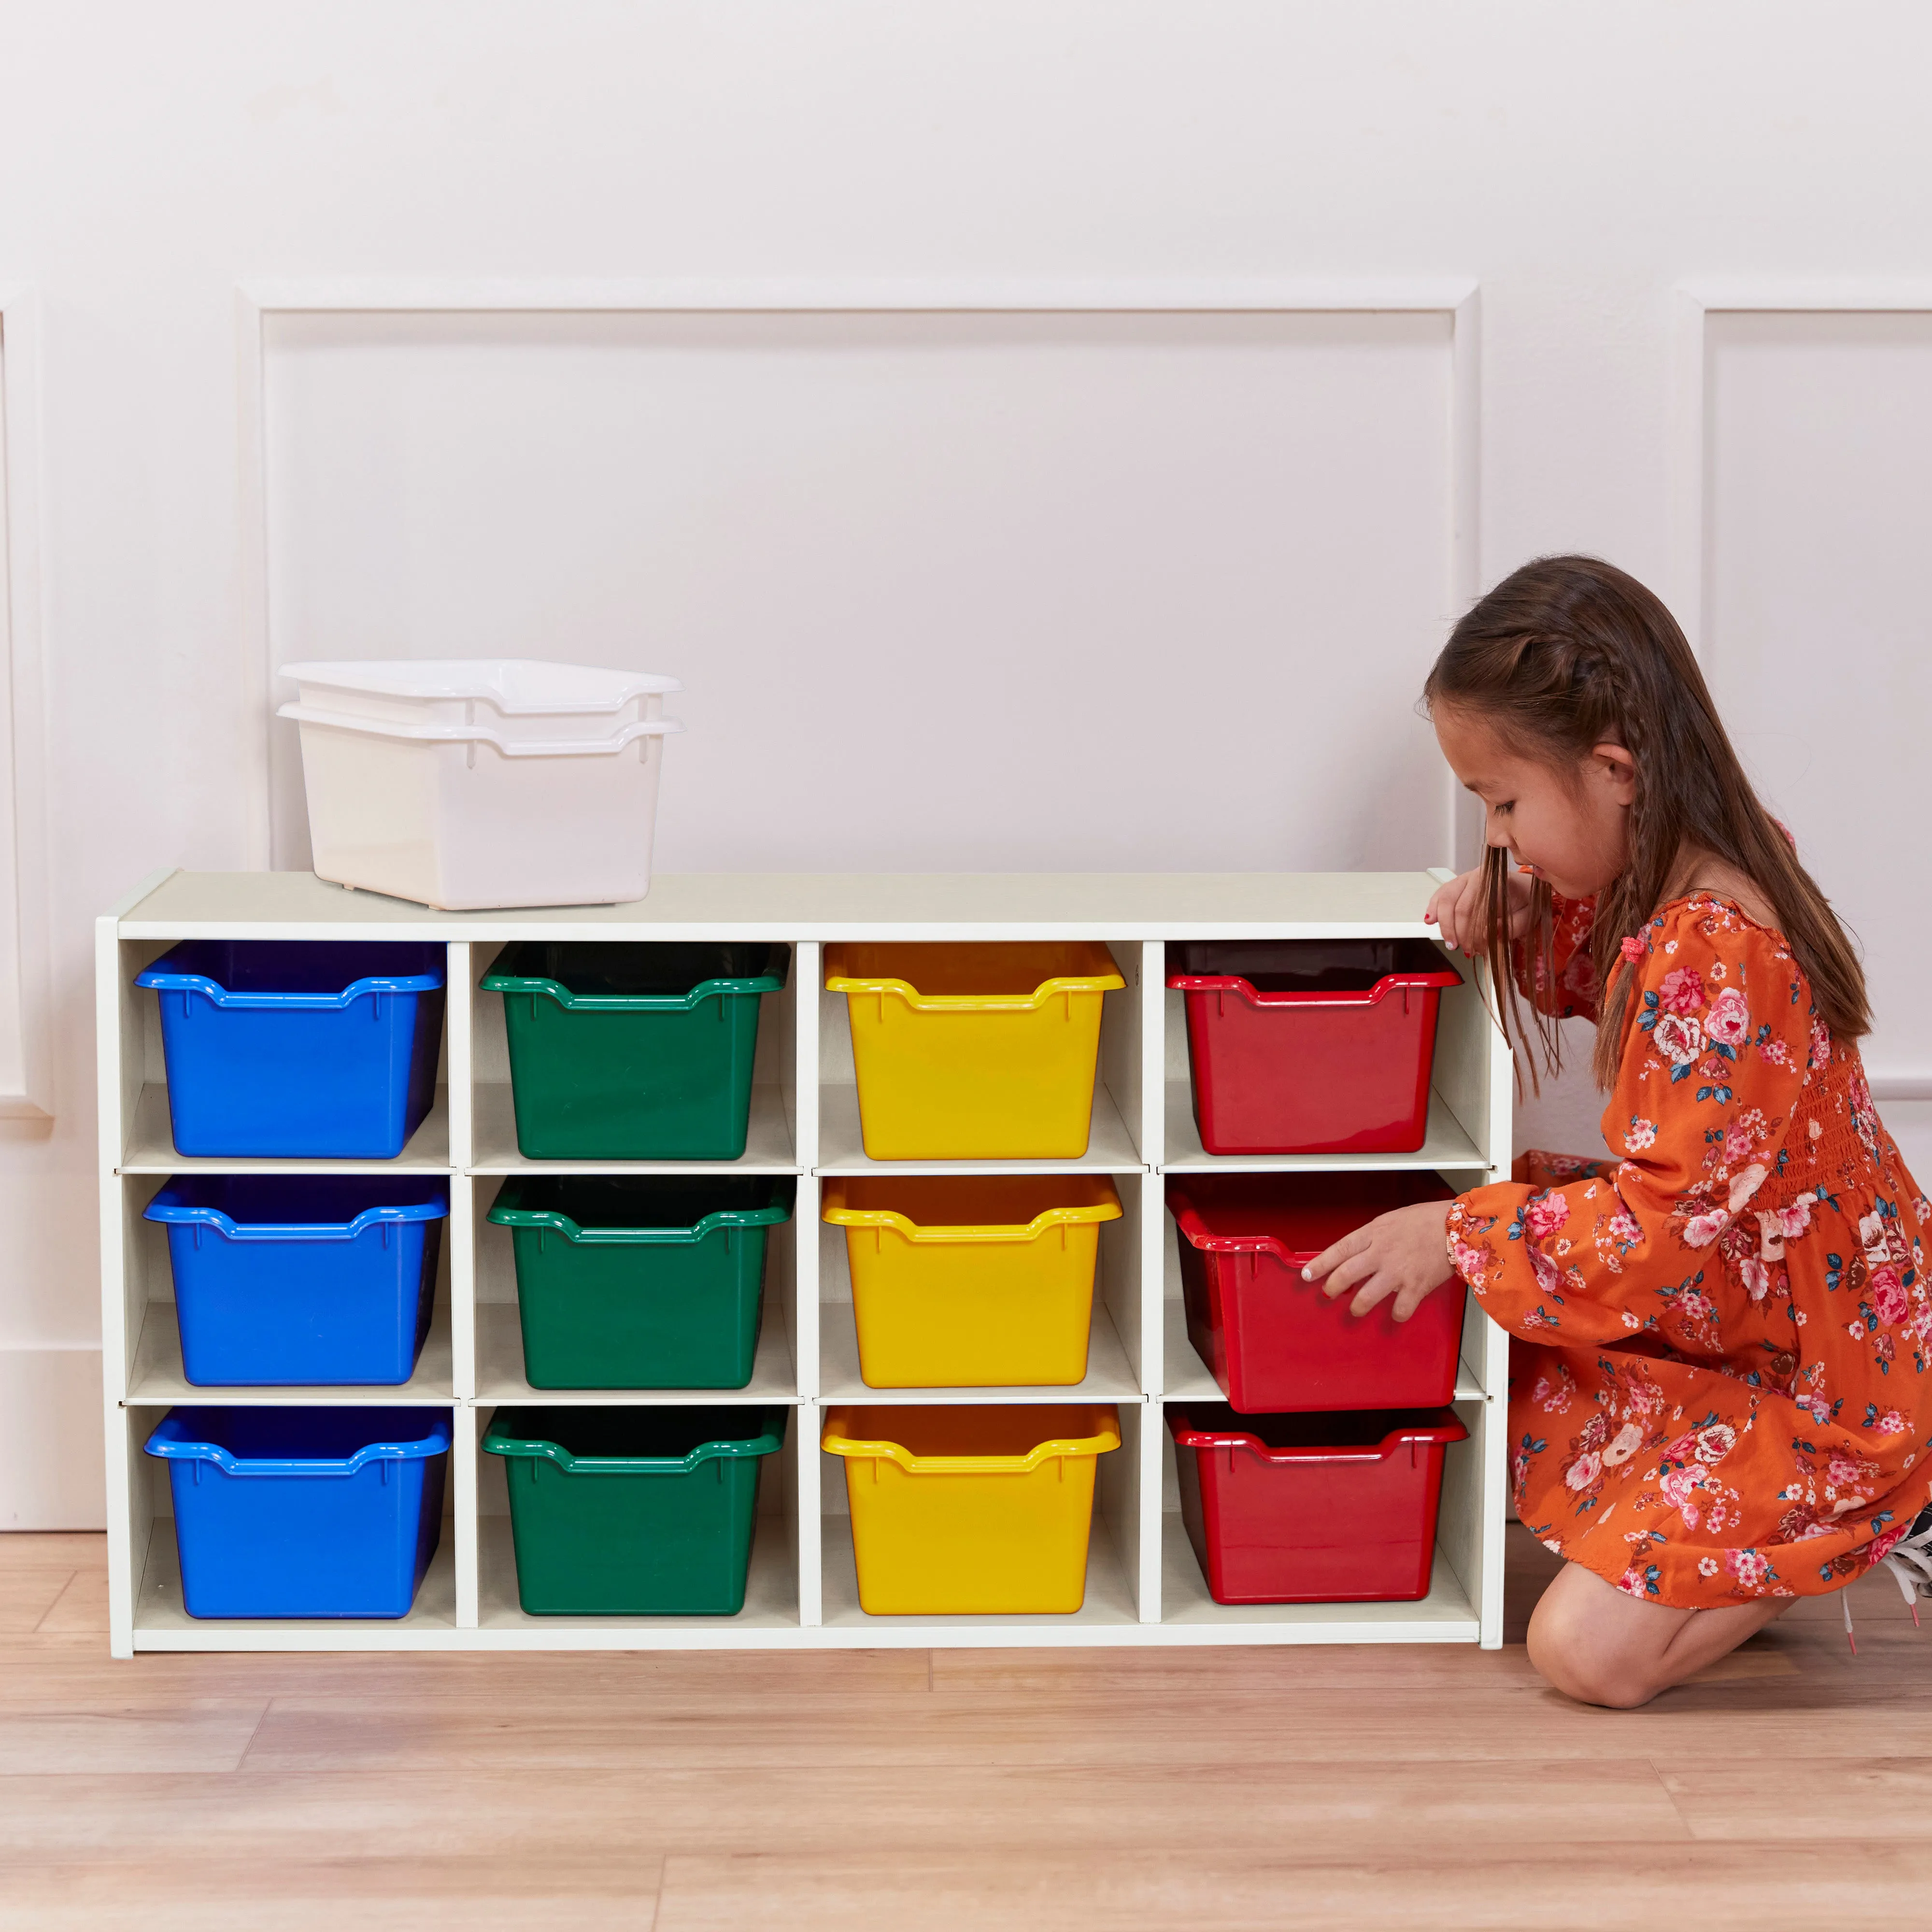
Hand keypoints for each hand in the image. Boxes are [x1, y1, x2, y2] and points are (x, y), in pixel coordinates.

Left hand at [1302, 1201, 1455, 1321]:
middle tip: (1328, 1293)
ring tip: (1356, 1309)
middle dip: (1332, 1288)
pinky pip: (1399, 1309)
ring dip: (1357, 1307)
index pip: (1338, 1250)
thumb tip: (1356, 1253)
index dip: (1319, 1264)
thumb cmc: (1425, 1221)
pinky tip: (1395, 1313)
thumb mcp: (1390, 1221)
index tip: (1307, 1274)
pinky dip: (1396, 1315)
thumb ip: (1372, 1238)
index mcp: (1374, 1234)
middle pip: (1345, 1275)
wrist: (1456, 1226)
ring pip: (1366, 1297)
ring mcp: (1397, 1272)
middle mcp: (1381, 1254)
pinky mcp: (1415, 1287)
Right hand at [1424, 864, 1531, 954]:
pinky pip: (1440, 895)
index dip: (1471, 932)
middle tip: (1461, 948)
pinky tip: (1430, 920)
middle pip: (1454, 904)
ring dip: (1443, 923)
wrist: (1525, 889)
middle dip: (1454, 930)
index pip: (1473, 908)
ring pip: (1444, 899)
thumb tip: (1487, 933)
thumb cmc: (1526, 901)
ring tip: (1449, 942)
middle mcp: (1476, 876)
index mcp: (1494, 880)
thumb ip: (1513, 926)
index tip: (1477, 948)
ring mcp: (1464, 879)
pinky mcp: (1457, 885)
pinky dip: (1433, 908)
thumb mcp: (1529, 916)